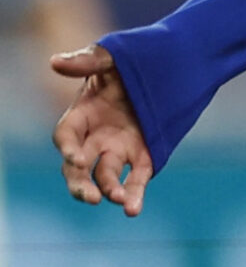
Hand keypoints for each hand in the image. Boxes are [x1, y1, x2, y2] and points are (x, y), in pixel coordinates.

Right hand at [52, 45, 152, 215]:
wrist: (170, 65)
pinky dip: (133, 195)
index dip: (67, 147)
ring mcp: (118, 148)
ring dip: (108, 190)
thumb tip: (54, 62)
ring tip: (116, 199)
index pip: (67, 135)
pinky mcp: (142, 156)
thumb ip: (88, 61)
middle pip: (78, 166)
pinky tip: (132, 210)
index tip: (76, 157)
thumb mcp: (111, 57)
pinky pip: (135, 179)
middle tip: (89, 196)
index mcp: (83, 114)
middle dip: (80, 182)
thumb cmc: (132, 60)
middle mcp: (95, 136)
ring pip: (105, 176)